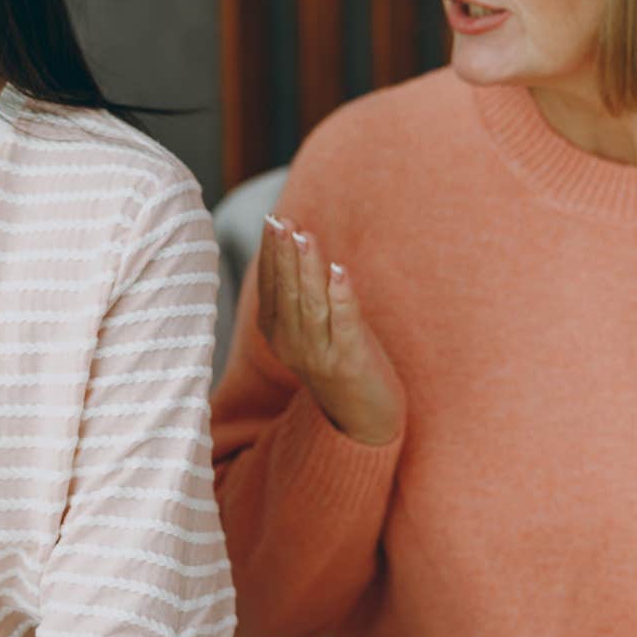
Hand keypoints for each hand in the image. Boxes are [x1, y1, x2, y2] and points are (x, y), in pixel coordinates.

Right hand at [257, 215, 403, 444]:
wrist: (364, 418)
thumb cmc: (339, 362)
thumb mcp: (310, 328)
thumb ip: (298, 295)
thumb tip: (294, 244)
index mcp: (277, 333)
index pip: (272, 285)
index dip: (272, 252)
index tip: (273, 219)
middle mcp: (292, 343)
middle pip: (287, 290)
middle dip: (285, 253)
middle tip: (283, 221)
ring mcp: (319, 354)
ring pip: (312, 303)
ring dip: (309, 268)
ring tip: (307, 237)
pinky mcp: (349, 362)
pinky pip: (344, 323)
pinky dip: (341, 296)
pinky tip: (340, 271)